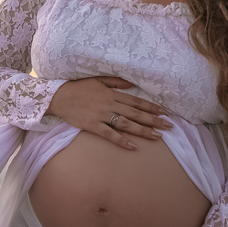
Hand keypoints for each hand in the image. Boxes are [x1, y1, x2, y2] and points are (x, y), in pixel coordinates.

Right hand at [45, 76, 173, 149]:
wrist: (58, 96)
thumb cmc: (78, 87)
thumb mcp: (97, 79)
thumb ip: (115, 81)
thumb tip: (132, 84)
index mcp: (112, 94)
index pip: (136, 101)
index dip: (151, 107)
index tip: (165, 112)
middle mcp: (110, 104)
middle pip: (135, 113)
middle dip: (153, 120)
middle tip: (169, 127)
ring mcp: (101, 115)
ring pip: (126, 124)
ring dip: (143, 131)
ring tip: (157, 137)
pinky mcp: (92, 125)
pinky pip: (109, 134)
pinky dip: (121, 141)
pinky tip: (133, 146)